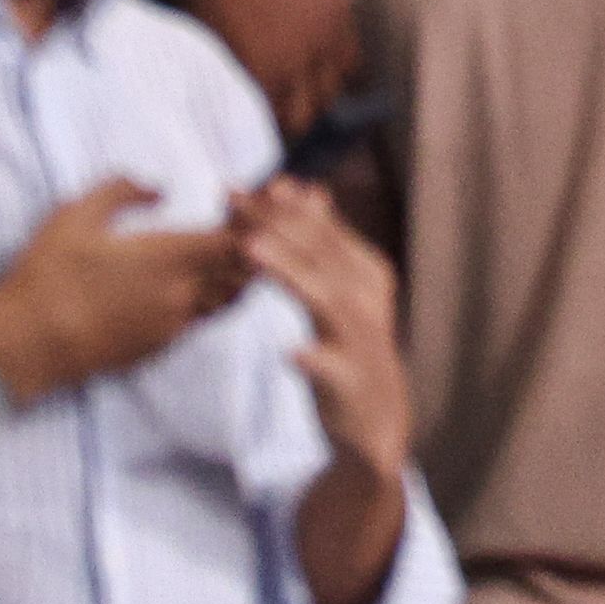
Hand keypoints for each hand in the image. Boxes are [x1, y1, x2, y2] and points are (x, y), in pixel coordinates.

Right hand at [0, 179, 249, 403]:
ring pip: (228, 298)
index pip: (239, 238)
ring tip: (223, 254)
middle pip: (245, 270)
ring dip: (234, 275)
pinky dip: (209, 299)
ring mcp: (174, 323)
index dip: (249, 221)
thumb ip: (123, 190)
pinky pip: (201, 320)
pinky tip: (193, 285)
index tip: (237, 205)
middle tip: (239, 226)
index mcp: (169, 256)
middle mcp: (182, 292)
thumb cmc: (47, 276)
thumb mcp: (76, 215)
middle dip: (252, 246)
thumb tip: (158, 188)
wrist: (24, 345)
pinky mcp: (160, 347)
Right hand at [149, 0, 358, 139]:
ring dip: (289, 124)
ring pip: (305, 112)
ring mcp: (299, 59)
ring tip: (270, 138)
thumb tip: (293, 43)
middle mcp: (327, 40)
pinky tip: (248, 131)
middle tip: (290, 124)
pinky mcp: (268, 71)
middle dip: (311, 109)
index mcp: (337, 15)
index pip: (349, 67)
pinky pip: (273, 111)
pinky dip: (263, 123)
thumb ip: (305, 16)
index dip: (328, 83)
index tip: (312, 97)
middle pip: (331, 94)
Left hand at [231, 179, 411, 480]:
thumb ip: (325, 242)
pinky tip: (289, 351)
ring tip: (250, 251)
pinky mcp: (348, 380)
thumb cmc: (350, 346)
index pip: (317, 230)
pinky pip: (330, 369)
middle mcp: (365, 298)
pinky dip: (313, 358)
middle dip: (273, 222)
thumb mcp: (341, 288)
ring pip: (324, 299)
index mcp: (364, 271)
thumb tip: (311, 189)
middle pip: (317, 252)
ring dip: (289, 273)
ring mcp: (358, 339)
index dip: (277, 206)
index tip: (234, 187)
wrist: (374, 416)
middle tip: (230, 201)